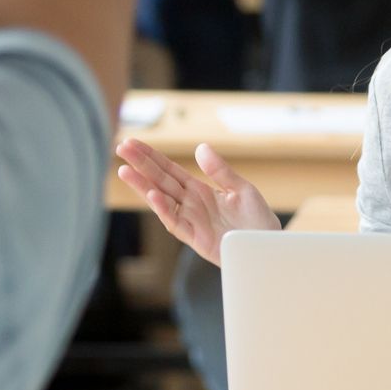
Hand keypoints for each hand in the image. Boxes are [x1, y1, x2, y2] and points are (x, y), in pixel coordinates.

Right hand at [116, 138, 278, 266]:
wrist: (269, 246)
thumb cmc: (257, 220)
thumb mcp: (242, 189)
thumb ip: (220, 171)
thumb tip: (201, 147)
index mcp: (199, 190)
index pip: (169, 170)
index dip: (151, 157)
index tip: (132, 143)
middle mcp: (190, 204)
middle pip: (160, 181)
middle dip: (141, 165)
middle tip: (121, 148)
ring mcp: (191, 221)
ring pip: (161, 201)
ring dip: (143, 186)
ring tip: (125, 170)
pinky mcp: (196, 238)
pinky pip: (176, 223)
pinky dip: (163, 210)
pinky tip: (152, 195)